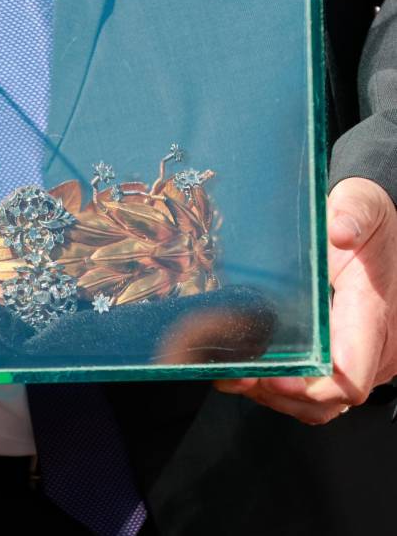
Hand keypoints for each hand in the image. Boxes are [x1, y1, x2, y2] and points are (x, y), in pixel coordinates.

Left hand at [215, 177, 396, 423]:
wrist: (373, 231)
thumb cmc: (366, 221)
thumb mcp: (362, 204)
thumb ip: (354, 212)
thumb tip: (340, 229)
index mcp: (373, 317)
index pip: (349, 377)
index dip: (308, 386)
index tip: (272, 377)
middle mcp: (374, 350)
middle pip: (326, 402)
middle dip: (280, 396)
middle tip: (239, 375)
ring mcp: (359, 362)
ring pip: (316, 406)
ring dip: (274, 398)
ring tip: (237, 375)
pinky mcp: (342, 363)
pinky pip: (313, 397)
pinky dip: (280, 394)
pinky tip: (250, 374)